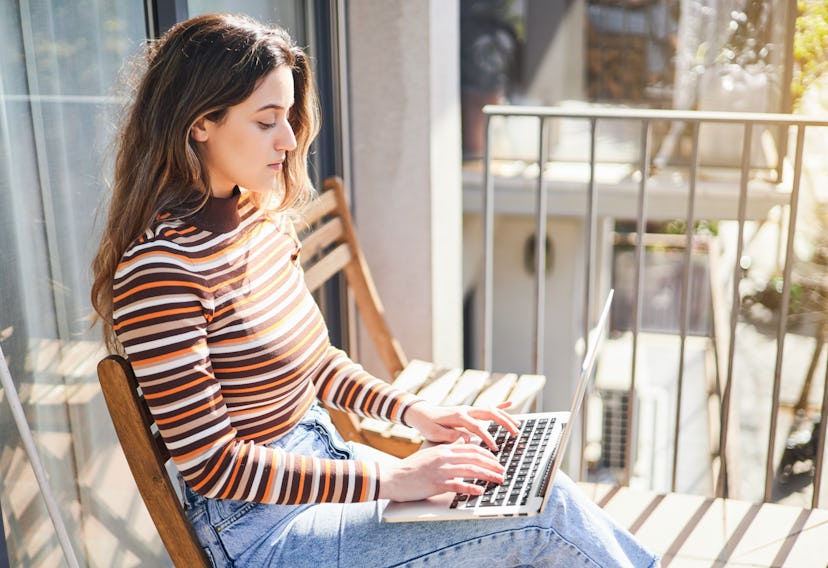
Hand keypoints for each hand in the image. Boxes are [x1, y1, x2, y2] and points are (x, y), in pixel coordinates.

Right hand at [377, 441, 504, 500]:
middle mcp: (445, 457)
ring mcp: (441, 470)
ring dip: (488, 475)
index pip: (472, 448)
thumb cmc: (411, 468)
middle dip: (492, 464)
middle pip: (475, 458)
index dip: (487, 454)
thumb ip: (447, 450)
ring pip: (471, 470)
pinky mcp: (436, 484)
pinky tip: (480, 490)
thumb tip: (463, 444)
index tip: (496, 460)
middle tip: (503, 470)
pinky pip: (458, 485)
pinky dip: (471, 488)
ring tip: (499, 480)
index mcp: (444, 449)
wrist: (393, 477)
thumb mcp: (430, 453)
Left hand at [403, 401, 519, 450]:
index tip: (495, 449)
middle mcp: (466, 410)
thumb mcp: (435, 433)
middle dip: (505, 423)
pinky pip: (486, 407)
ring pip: (491, 409)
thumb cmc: (427, 425)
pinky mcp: (468, 410)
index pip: (478, 427)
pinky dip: (499, 405)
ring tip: (517, 425)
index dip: (488, 438)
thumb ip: (451, 436)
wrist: (421, 413)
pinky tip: (510, 404)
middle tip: (516, 433)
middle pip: (490, 413)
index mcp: (458, 416)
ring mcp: (468, 409)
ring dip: (505, 416)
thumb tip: (467, 439)